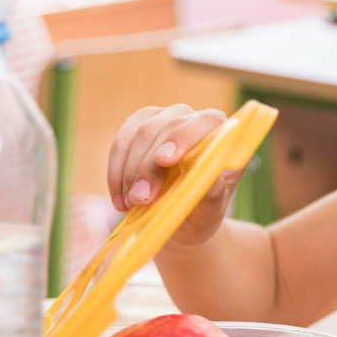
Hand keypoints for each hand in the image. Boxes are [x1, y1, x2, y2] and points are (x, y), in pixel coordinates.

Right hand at [106, 105, 241, 245]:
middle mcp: (193, 117)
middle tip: (141, 199)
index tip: (164, 161)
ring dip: (130, 172)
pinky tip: (119, 200)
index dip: (183, 138)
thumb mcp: (211, 210)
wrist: (183, 219)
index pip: (206, 122)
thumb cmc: (202, 212)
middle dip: (150, 167)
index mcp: (220, 132)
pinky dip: (116, 172)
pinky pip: (121, 144)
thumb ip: (213, 191)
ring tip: (130, 204)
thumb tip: (208, 175)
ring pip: (140, 134)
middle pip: (167, 129)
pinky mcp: (137, 126)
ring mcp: (163, 118)